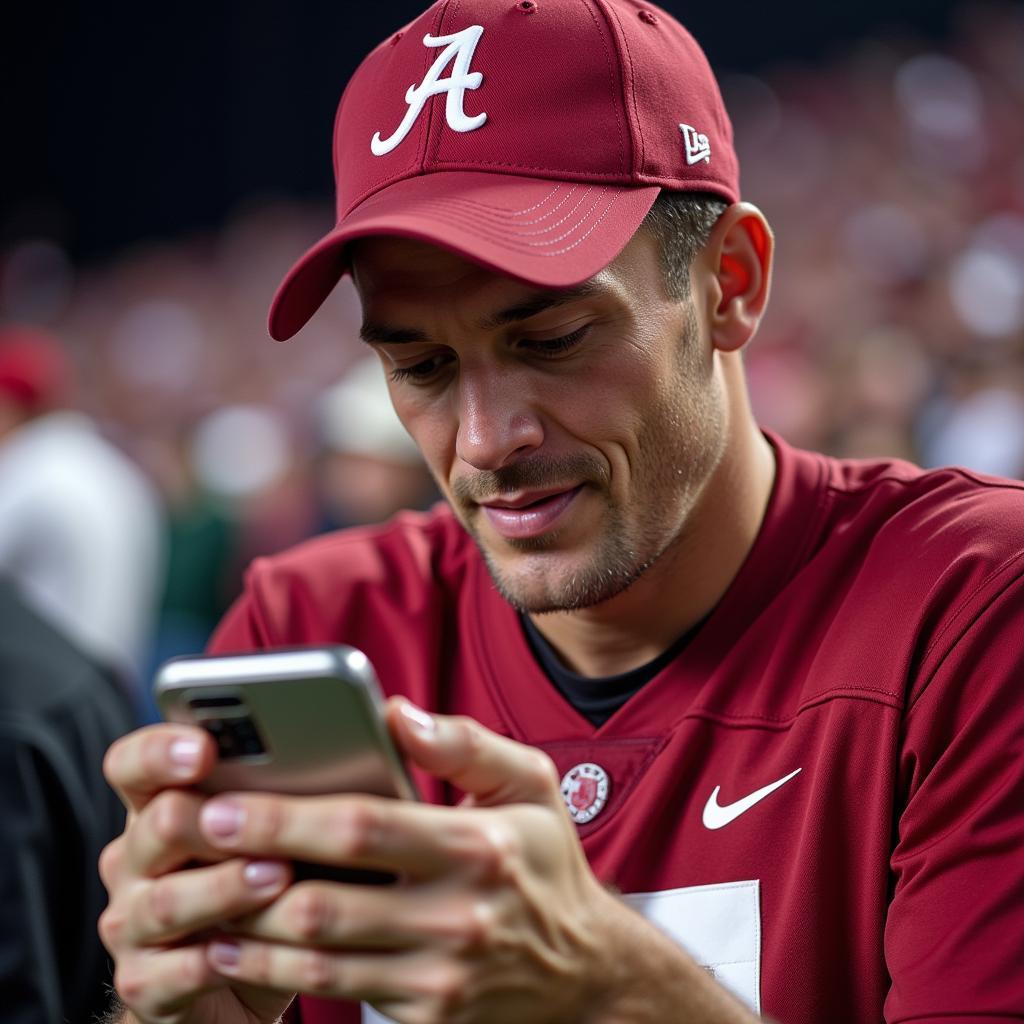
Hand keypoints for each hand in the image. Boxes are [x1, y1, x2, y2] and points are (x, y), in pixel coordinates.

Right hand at [99, 724, 297, 1023]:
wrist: (237, 986)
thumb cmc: (269, 885)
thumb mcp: (277, 829)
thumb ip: (292, 786)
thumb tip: (371, 732)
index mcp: (158, 805)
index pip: (133, 763)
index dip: (160, 751)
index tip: (204, 748)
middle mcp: (135, 860)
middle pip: (159, 825)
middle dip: (215, 821)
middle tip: (266, 822)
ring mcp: (133, 923)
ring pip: (168, 900)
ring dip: (227, 888)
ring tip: (280, 877)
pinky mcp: (144, 984)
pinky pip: (176, 971)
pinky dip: (219, 961)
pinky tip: (259, 951)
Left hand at [197, 699, 628, 1023]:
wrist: (582, 968)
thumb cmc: (544, 861)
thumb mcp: (529, 784)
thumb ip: (465, 742)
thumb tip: (394, 712)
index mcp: (478, 845)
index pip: (363, 829)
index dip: (285, 819)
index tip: (224, 802)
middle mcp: (456, 916)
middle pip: (324, 901)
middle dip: (244, 874)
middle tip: (188, 845)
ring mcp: (439, 975)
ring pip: (316, 958)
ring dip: (245, 930)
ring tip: (196, 896)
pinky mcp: (424, 1014)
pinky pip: (333, 994)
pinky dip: (276, 970)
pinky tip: (239, 944)